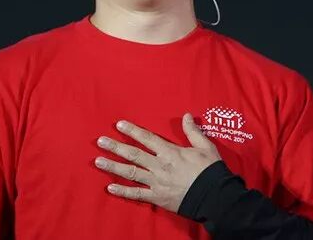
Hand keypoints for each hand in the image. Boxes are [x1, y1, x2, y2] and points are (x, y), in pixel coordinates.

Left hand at [94, 113, 221, 212]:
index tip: (118, 124)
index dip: (132, 131)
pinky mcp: (157, 197)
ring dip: (113, 166)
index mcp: (170, 152)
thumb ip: (193, 131)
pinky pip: (136, 194)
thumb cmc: (210, 171)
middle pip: (133, 154)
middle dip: (115, 147)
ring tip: (98, 161)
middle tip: (100, 141)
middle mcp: (159, 166)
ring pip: (130, 172)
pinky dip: (123, 191)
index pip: (147, 138)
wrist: (214, 197)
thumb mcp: (205, 147)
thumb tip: (186, 115)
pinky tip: (110, 188)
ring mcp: (156, 182)